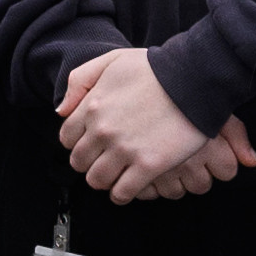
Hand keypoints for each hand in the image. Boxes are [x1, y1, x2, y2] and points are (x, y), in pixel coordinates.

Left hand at [55, 48, 231, 205]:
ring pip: (97, 180)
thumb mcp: (111, 61)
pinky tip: (130, 186)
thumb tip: (61, 110)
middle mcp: (103, 131)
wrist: (194, 79)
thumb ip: (79, 81)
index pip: (67, 138)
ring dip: (105, 180)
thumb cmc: (156, 68)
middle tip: (105, 160)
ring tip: (117, 174)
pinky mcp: (148, 165)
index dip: (79, 143)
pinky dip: (122, 194)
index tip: (92, 144)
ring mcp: (125, 150)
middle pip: (79, 163)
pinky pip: (123, 192)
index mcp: (92, 107)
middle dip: (90, 163)